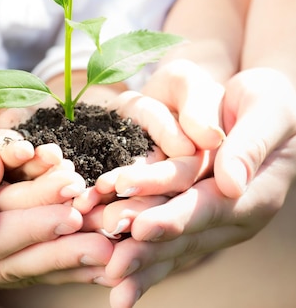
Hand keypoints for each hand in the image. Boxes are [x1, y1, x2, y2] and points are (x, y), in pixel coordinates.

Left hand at [94, 67, 295, 307]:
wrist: (259, 101)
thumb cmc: (269, 99)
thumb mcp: (269, 110)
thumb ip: (251, 145)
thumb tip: (232, 184)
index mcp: (256, 193)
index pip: (209, 208)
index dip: (174, 218)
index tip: (140, 229)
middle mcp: (234, 215)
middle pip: (186, 234)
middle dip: (147, 248)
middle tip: (112, 264)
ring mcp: (213, 219)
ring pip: (174, 243)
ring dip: (140, 259)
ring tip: (107, 275)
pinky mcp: (194, 214)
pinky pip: (167, 237)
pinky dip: (141, 252)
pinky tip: (113, 270)